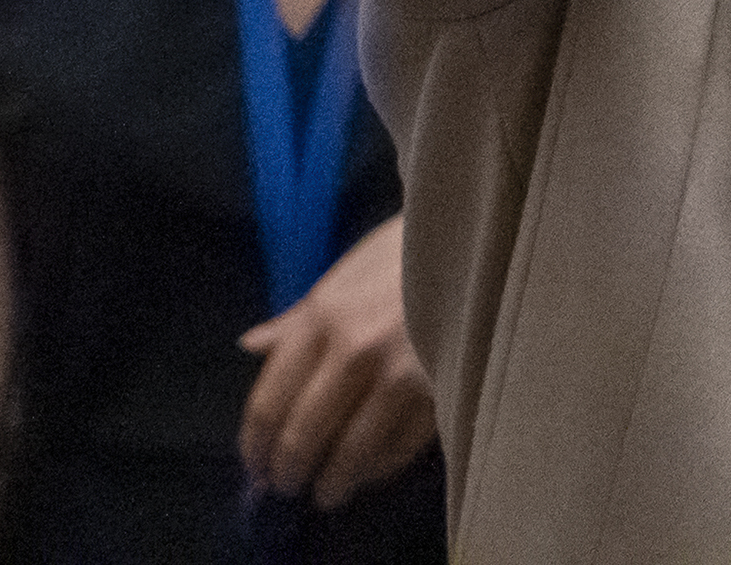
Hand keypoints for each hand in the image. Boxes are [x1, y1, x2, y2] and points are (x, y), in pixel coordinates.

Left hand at [236, 218, 434, 510]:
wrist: (479, 238)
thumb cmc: (407, 250)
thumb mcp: (346, 270)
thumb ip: (298, 316)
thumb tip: (251, 346)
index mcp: (323, 317)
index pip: (270, 400)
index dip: (255, 443)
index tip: (256, 464)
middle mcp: (354, 350)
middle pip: (304, 434)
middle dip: (289, 471)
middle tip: (287, 484)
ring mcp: (401, 374)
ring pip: (351, 452)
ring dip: (333, 482)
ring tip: (327, 492)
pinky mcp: (441, 391)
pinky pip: (401, 448)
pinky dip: (380, 468)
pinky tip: (371, 472)